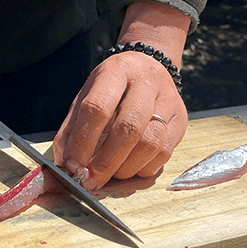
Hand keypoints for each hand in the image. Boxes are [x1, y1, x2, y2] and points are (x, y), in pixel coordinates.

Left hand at [53, 50, 187, 189]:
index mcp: (116, 71)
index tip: (73, 166)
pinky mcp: (181, 118)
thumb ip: (72, 129)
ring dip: (126, 168)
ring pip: (151, 144)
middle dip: (106, 162)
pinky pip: (165, 153)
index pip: (97, 109)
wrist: (147, 66)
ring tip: (110, 174)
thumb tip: (65, 164)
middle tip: (90, 180)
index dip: (83, 141)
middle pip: (129, 128)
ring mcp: (168, 100)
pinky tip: (129, 168)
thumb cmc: (111, 88)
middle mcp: (146, 82)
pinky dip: (143, 168)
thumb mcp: (85, 97)